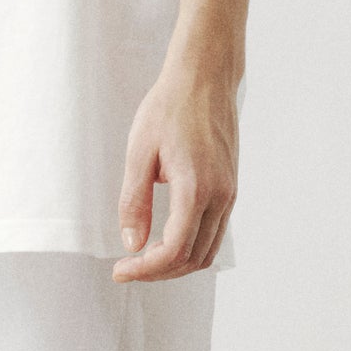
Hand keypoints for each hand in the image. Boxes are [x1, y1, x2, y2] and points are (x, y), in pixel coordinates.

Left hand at [112, 55, 237, 279]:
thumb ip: (134, 202)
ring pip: (208, 251)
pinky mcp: (230, 188)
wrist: (204, 78)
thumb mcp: (139, 152)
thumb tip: (132, 243)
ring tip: (145, 258)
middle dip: (159, 272)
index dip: (145, 269)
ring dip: (176, 263)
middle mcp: (220, 196)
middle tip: (128, 268)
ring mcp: (229, 193)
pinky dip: (191, 247)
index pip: (174, 250)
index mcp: (196, 188)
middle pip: (193, 259)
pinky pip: (214, 233)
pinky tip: (166, 239)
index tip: (120, 270)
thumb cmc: (169, 108)